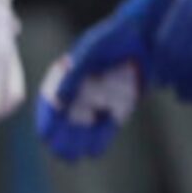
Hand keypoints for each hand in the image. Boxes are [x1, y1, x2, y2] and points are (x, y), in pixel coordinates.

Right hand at [34, 4, 153, 162]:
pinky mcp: (121, 103)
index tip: (45, 135)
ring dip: (78, 142)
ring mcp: (101, 97)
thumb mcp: (91, 52)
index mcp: (68, 74)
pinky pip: (107, 125)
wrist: (146, 34)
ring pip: (85, 125)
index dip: (47, 119)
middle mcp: (83, 89)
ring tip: (73, 158)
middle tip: (59, 153)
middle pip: (66, 118)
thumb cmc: (114, 37)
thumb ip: (74, 75)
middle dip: (61, 137)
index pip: (51, 100)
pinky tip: (94, 151)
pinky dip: (101, 138)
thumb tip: (58, 102)